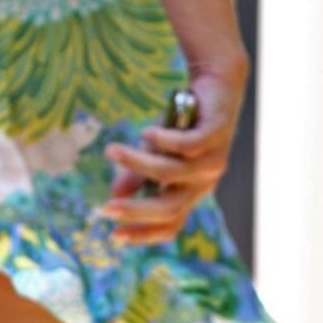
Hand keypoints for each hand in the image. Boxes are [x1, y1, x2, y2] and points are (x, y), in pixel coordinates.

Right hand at [100, 63, 249, 246]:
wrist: (216, 87)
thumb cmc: (184, 124)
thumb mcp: (156, 152)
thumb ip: (139, 174)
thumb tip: (115, 194)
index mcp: (190, 191)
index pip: (171, 224)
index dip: (145, 233)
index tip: (114, 236)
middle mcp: (204, 182)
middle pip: (171, 207)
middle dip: (137, 210)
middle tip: (106, 208)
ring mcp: (212, 160)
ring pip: (171, 172)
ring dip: (138, 162)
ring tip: (112, 150)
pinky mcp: (216, 135)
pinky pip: (188, 145)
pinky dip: (165, 140)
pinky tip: (147, 132)